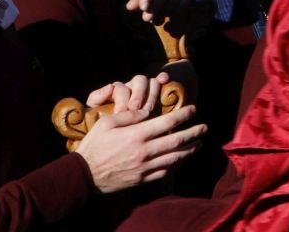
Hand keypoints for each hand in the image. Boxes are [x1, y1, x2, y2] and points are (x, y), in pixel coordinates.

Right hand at [74, 88, 203, 192]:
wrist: (83, 175)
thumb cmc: (94, 145)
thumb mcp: (107, 123)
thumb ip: (129, 115)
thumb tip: (147, 111)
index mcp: (136, 135)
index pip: (168, 122)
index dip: (184, 115)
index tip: (193, 109)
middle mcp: (144, 152)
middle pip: (177, 141)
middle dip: (194, 133)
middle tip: (205, 127)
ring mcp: (144, 167)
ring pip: (174, 158)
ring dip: (189, 150)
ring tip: (198, 143)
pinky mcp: (142, 179)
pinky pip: (165, 171)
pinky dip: (176, 164)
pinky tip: (181, 159)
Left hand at [85, 73, 162, 115]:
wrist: (109, 138)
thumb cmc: (102, 122)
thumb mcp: (94, 111)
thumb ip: (97, 97)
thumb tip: (109, 87)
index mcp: (116, 90)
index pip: (121, 87)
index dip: (122, 99)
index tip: (121, 112)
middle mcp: (132, 87)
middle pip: (139, 80)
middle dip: (138, 94)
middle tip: (135, 108)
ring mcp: (145, 89)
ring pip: (151, 81)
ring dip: (151, 94)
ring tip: (148, 109)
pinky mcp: (156, 94)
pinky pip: (161, 80)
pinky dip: (163, 78)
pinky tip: (165, 80)